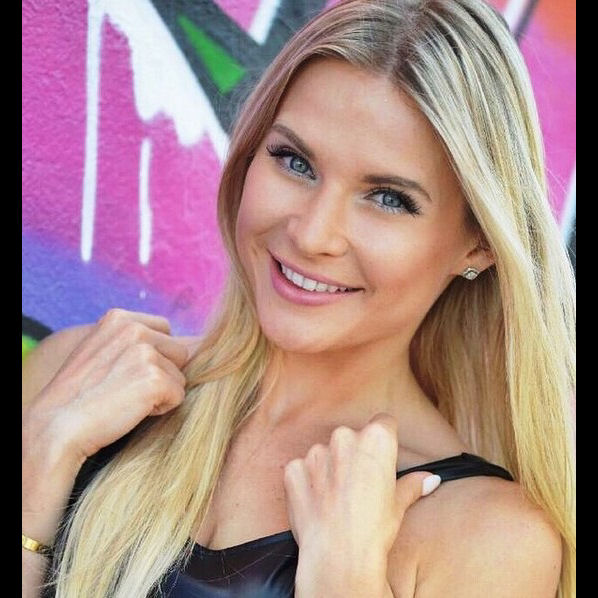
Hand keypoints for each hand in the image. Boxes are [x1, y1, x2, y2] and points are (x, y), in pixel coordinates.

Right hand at [24, 308, 197, 462]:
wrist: (55, 429)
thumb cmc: (80, 395)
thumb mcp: (103, 352)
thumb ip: (135, 340)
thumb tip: (195, 341)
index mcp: (119, 317)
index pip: (166, 330)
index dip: (154, 356)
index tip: (124, 372)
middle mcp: (134, 328)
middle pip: (180, 352)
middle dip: (162, 372)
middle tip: (126, 389)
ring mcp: (145, 353)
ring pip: (181, 376)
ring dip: (161, 392)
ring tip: (126, 399)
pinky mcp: (155, 380)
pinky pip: (178, 396)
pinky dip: (161, 409)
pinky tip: (131, 411)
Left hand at [283, 413, 440, 594]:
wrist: (338, 556)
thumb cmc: (373, 529)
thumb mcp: (399, 505)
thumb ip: (412, 484)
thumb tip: (431, 479)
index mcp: (375, 439)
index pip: (383, 423)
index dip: (384, 440)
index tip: (381, 457)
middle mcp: (344, 437)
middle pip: (351, 437)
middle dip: (353, 455)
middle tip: (358, 486)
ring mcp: (316, 452)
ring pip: (325, 453)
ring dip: (328, 468)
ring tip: (336, 499)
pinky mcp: (294, 468)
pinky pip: (301, 468)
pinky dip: (306, 482)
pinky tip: (316, 502)